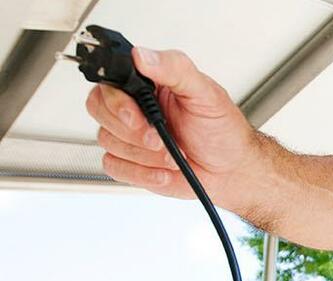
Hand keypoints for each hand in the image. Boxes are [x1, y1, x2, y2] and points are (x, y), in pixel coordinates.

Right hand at [85, 47, 261, 206]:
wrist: (231, 170)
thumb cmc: (222, 131)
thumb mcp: (206, 93)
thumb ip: (175, 69)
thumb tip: (143, 56)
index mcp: (146, 85)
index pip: (108, 83)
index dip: (118, 102)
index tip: (139, 115)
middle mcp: (133, 108)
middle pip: (100, 111)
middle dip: (134, 131)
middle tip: (162, 138)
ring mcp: (129, 136)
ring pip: (108, 141)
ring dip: (146, 155)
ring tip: (174, 155)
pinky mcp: (131, 163)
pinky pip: (115, 167)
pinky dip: (142, 173)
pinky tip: (165, 171)